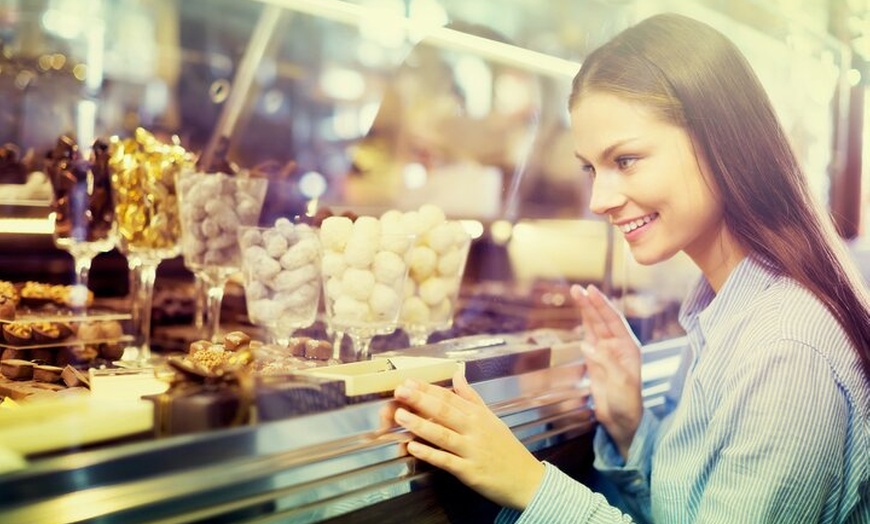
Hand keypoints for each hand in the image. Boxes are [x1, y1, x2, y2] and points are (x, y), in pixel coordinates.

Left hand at [387, 370, 544, 509]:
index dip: (427, 389)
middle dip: (420, 400)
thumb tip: (457, 374)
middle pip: (444, 412)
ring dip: (420, 424)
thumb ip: (471, 397)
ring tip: (400, 415)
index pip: (449, 398)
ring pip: (442, 435)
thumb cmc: (506, 447)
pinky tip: (413, 447)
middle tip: (399, 391)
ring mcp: (472, 450)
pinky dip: (429, 454)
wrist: (526, 479)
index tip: (408, 382)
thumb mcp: (491, 418)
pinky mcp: (469, 472)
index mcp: (478, 415)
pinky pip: (446, 461)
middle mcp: (474, 430)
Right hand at [571, 284, 642, 458]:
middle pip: (602, 319)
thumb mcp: (621, 383)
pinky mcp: (595, 360)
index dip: (602, 305)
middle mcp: (617, 346)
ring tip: (575, 294)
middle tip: (577, 288)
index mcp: (628, 348)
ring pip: (594, 326)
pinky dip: (583, 325)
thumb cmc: (628, 404)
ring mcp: (605, 352)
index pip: (613, 321)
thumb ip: (606, 362)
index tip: (591, 291)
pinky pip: (588, 338)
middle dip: (590, 303)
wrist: (622, 422)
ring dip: (585, 311)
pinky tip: (579, 314)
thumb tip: (587, 345)